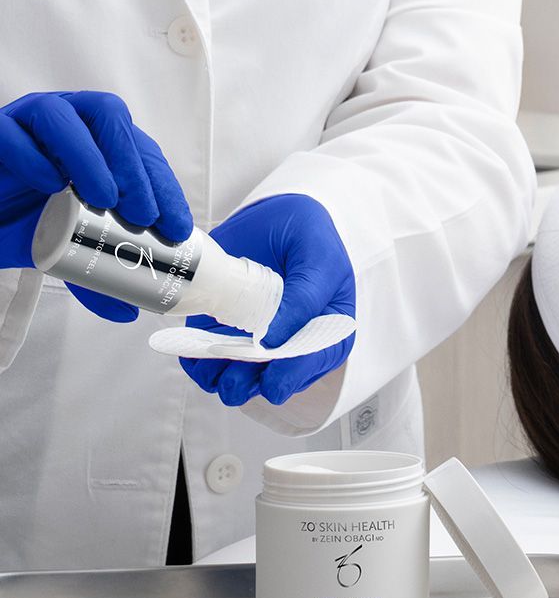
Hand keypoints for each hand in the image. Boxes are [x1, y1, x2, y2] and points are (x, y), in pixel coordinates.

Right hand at [0, 90, 192, 321]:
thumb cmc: (28, 226)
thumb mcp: (72, 253)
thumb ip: (100, 278)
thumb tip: (130, 311)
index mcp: (100, 143)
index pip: (142, 152)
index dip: (164, 186)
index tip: (175, 227)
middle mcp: (69, 124)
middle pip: (111, 119)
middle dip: (134, 167)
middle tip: (142, 214)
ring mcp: (29, 124)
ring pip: (65, 116)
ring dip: (92, 157)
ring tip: (104, 198)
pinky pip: (12, 133)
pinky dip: (33, 156)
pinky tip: (50, 184)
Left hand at [179, 193, 355, 406]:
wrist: (277, 214)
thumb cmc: (310, 234)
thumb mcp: (319, 257)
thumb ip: (306, 296)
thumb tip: (275, 340)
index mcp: (328, 328)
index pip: (315, 361)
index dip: (293, 374)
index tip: (272, 380)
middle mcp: (294, 341)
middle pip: (275, 377)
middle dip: (253, 382)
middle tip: (234, 380)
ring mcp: (258, 338)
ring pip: (242, 375)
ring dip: (224, 377)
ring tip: (210, 367)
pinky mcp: (226, 330)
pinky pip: (212, 359)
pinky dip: (199, 362)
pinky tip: (193, 354)